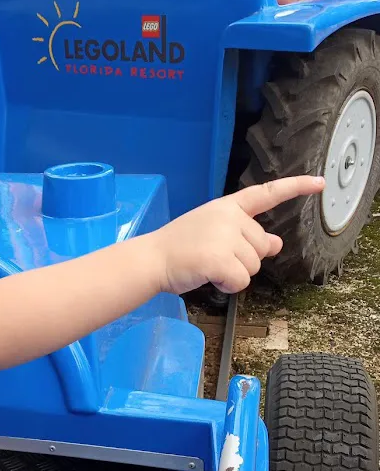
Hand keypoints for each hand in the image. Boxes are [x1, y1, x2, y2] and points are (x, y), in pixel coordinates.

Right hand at [153, 176, 324, 294]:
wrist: (151, 259)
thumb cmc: (179, 247)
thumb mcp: (215, 234)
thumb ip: (246, 236)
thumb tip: (277, 244)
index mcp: (227, 207)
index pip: (267, 193)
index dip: (295, 187)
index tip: (319, 184)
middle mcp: (229, 218)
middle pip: (262, 246)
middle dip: (244, 259)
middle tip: (213, 257)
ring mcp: (225, 237)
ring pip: (254, 267)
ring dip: (234, 274)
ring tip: (207, 266)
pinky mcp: (220, 259)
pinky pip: (241, 281)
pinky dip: (227, 286)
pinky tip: (209, 278)